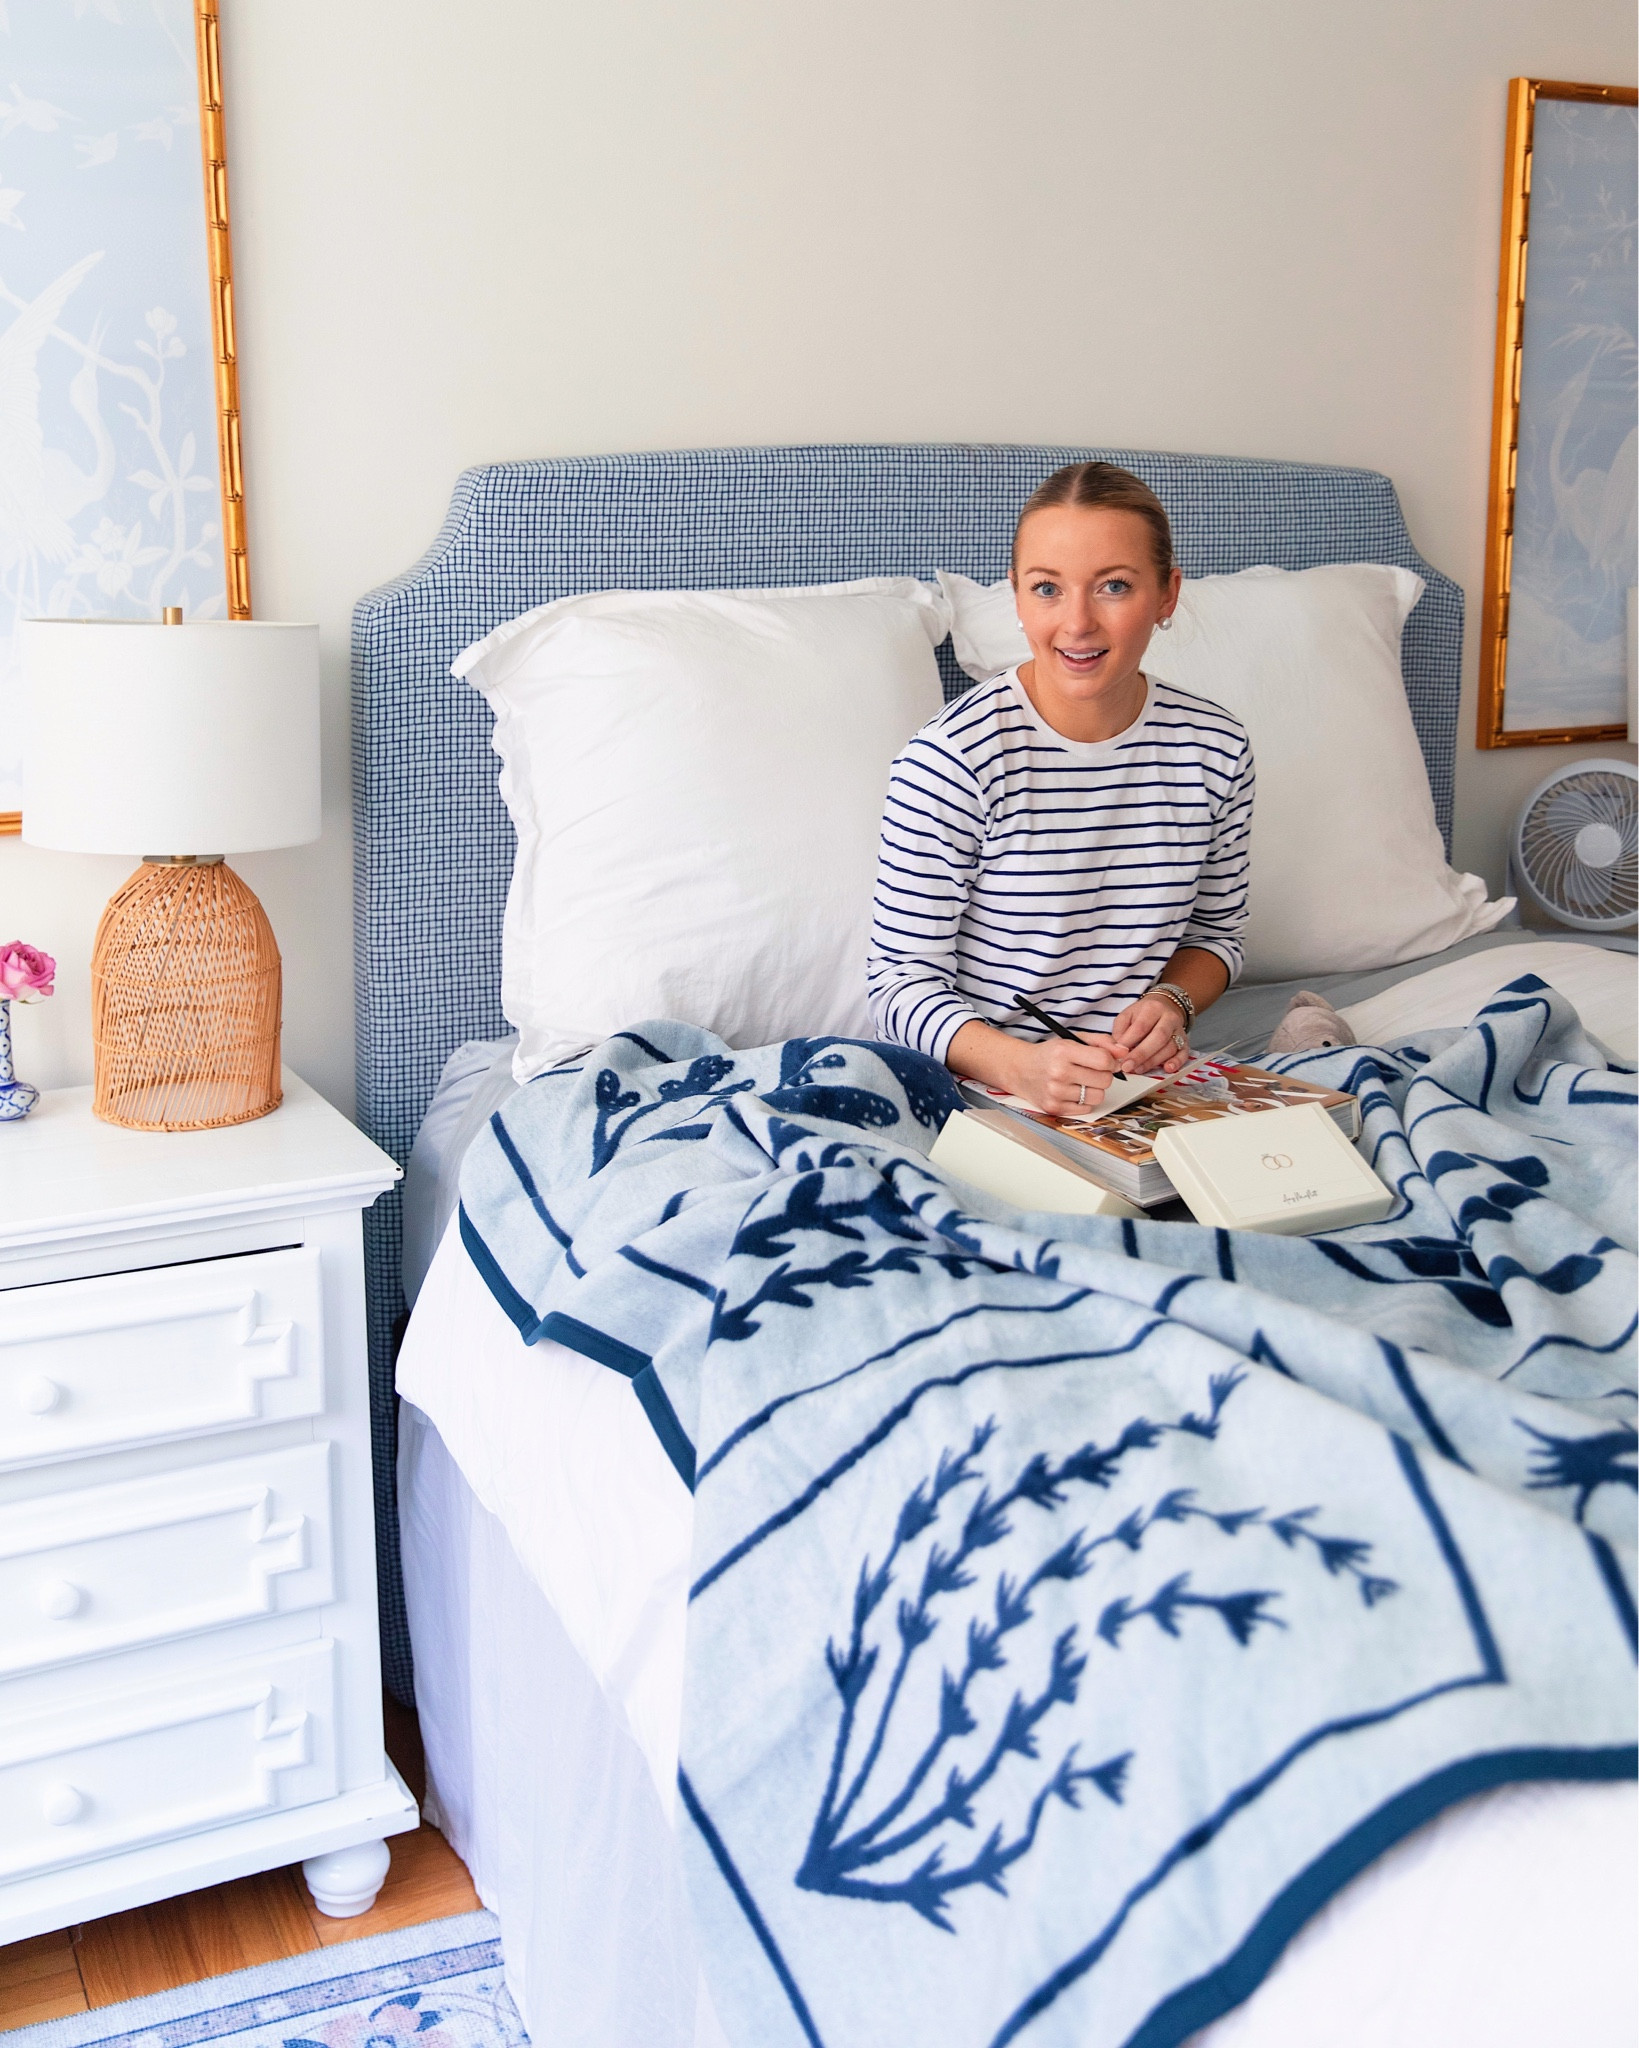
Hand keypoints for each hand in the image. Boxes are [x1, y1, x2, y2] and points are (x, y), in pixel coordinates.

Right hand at [1002, 1032, 1123, 1115]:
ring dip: (1094, 1090)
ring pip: (1098, 1097)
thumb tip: (1124, 1052)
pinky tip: (1073, 1092)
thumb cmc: (1050, 1054)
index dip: (1111, 1061)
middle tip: (1091, 1071)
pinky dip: (1084, 1101)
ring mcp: (1056, 1093)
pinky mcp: (1054, 1108)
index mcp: (1064, 1052)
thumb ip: (1102, 1043)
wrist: (1020, 1069)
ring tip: (1081, 1082)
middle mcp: (1059, 1073)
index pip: (1104, 1061)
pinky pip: (1086, 1109)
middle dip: (1103, 1075)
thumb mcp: (1073, 1039)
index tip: (1106, 1061)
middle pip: (1105, 1081)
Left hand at [1110, 993, 1190, 1075]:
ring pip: (1170, 1047)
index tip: (1119, 1055)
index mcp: (1152, 1008)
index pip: (1141, 1026)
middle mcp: (1169, 1018)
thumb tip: (1117, 1050)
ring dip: (1153, 1061)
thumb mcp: (1127, 1015)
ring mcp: (1179, 1030)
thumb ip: (1120, 1031)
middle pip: (1158, 1037)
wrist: (1166, 1007)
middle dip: (1141, 1054)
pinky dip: (1177, 1062)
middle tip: (1128, 1066)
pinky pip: (1184, 1053)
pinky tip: (1167, 1069)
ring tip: (1138, 1070)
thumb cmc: (1143, 1014)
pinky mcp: (1185, 1042)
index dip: (1129, 1042)